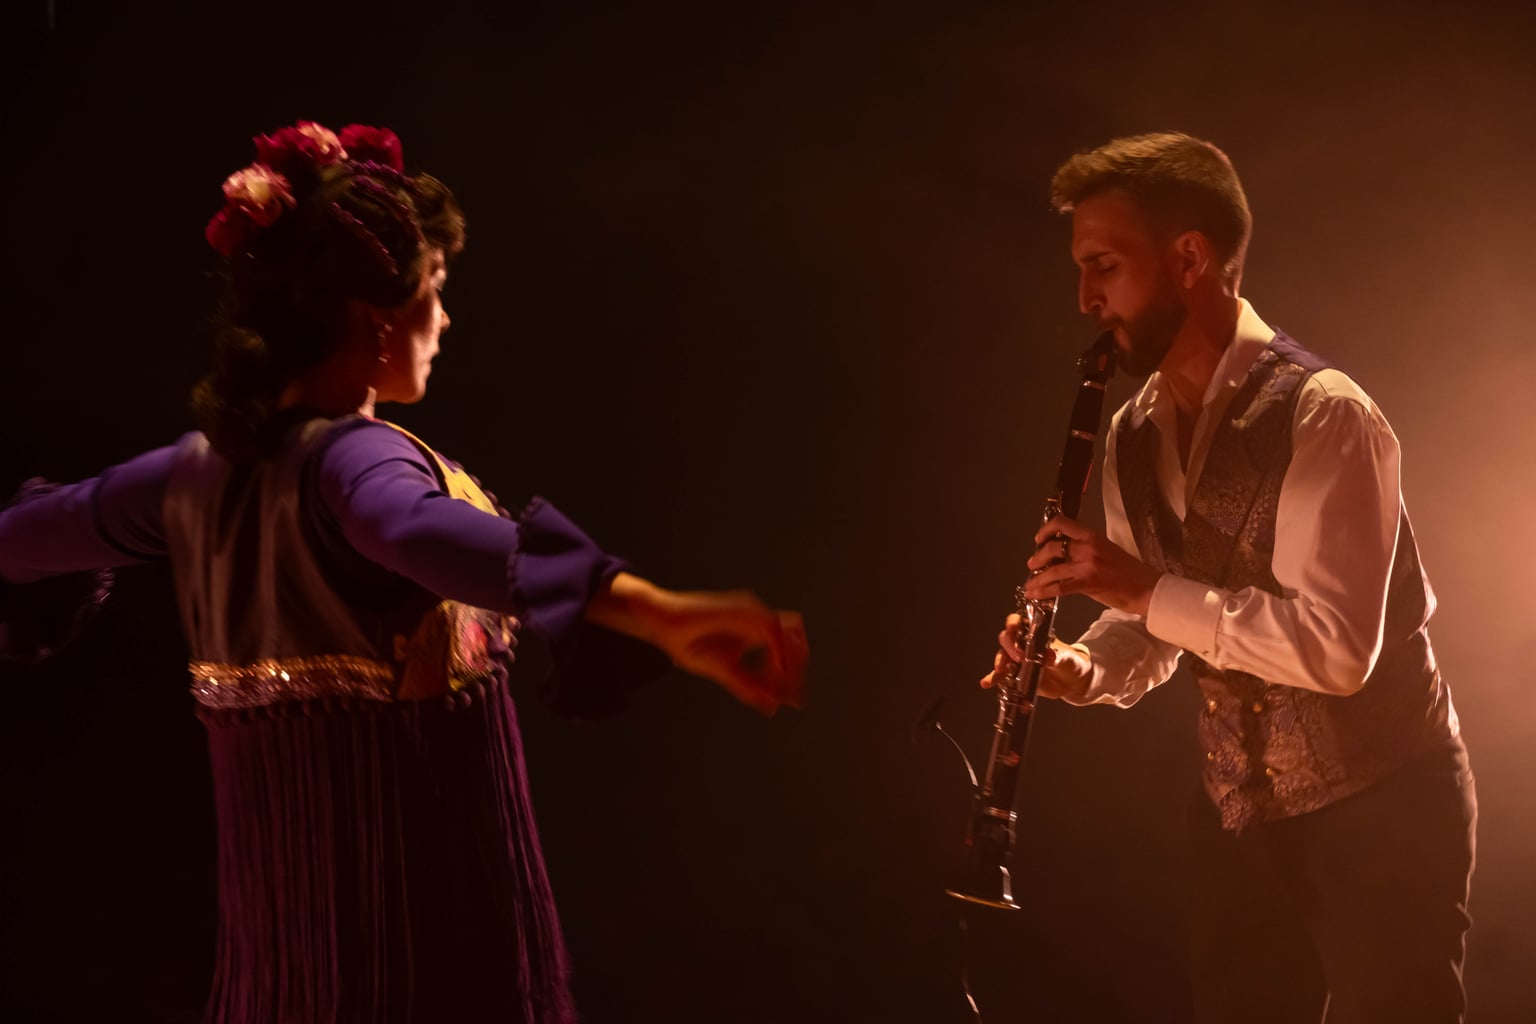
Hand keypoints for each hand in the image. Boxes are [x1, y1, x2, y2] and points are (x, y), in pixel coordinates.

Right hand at [653, 590, 808, 715]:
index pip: (789, 650)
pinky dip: (778, 650)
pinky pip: (772, 628)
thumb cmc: (688, 643)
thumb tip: (771, 706)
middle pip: (797, 641)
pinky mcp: (743, 609)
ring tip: (784, 686)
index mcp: (756, 632)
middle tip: (791, 697)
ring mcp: (753, 612)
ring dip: (792, 660)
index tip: (791, 701)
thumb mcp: (724, 670)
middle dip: (797, 671)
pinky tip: (775, 670)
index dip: (794, 676)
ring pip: (791, 633)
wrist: (664, 625)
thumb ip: (747, 685)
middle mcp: (759, 620)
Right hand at [979, 612, 1091, 700]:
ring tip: (1001, 670)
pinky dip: (993, 679)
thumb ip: (1057, 656)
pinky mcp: (1014, 675)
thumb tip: (1049, 655)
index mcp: (1034, 633)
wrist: (1071, 682)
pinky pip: (1001, 676)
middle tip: (1019, 657)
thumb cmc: (1070, 662)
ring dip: (999, 662)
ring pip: (1001, 656)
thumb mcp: (1067, 658)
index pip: (1018, 623)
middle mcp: (1021, 644)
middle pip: (1006, 638)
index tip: (1013, 628)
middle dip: (1009, 646)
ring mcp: (1016, 660)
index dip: (1013, 623)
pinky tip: (987, 683)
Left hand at [1021, 515, 1159, 616]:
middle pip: (1052, 547)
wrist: (1147, 588)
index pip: (1063, 523)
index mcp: (1093, 535)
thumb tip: (1062, 555)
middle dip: (1037, 557)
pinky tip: (1036, 595)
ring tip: (1030, 584)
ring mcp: (1087, 565)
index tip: (1039, 539)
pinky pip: (1059, 587)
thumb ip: (1084, 549)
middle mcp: (1088, 546)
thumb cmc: (1128, 571)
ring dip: (1037, 578)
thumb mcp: (1105, 550)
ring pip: (1052, 569)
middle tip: (1032, 565)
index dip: (1046, 529)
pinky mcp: (1088, 583)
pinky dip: (1044, 591)